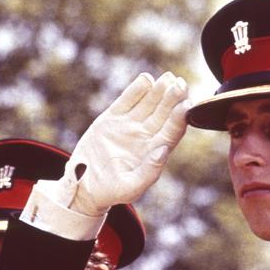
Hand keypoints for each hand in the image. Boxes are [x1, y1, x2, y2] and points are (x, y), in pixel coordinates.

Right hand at [47, 71, 189, 216]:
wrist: (83, 186)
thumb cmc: (110, 192)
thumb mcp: (130, 188)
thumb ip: (149, 172)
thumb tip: (163, 150)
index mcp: (154, 152)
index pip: (172, 131)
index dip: (179, 118)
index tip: (186, 104)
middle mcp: (146, 136)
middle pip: (163, 113)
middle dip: (173, 98)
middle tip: (180, 84)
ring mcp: (130, 125)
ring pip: (148, 104)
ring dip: (158, 90)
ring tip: (167, 78)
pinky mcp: (112, 119)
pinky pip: (127, 101)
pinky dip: (136, 90)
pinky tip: (146, 79)